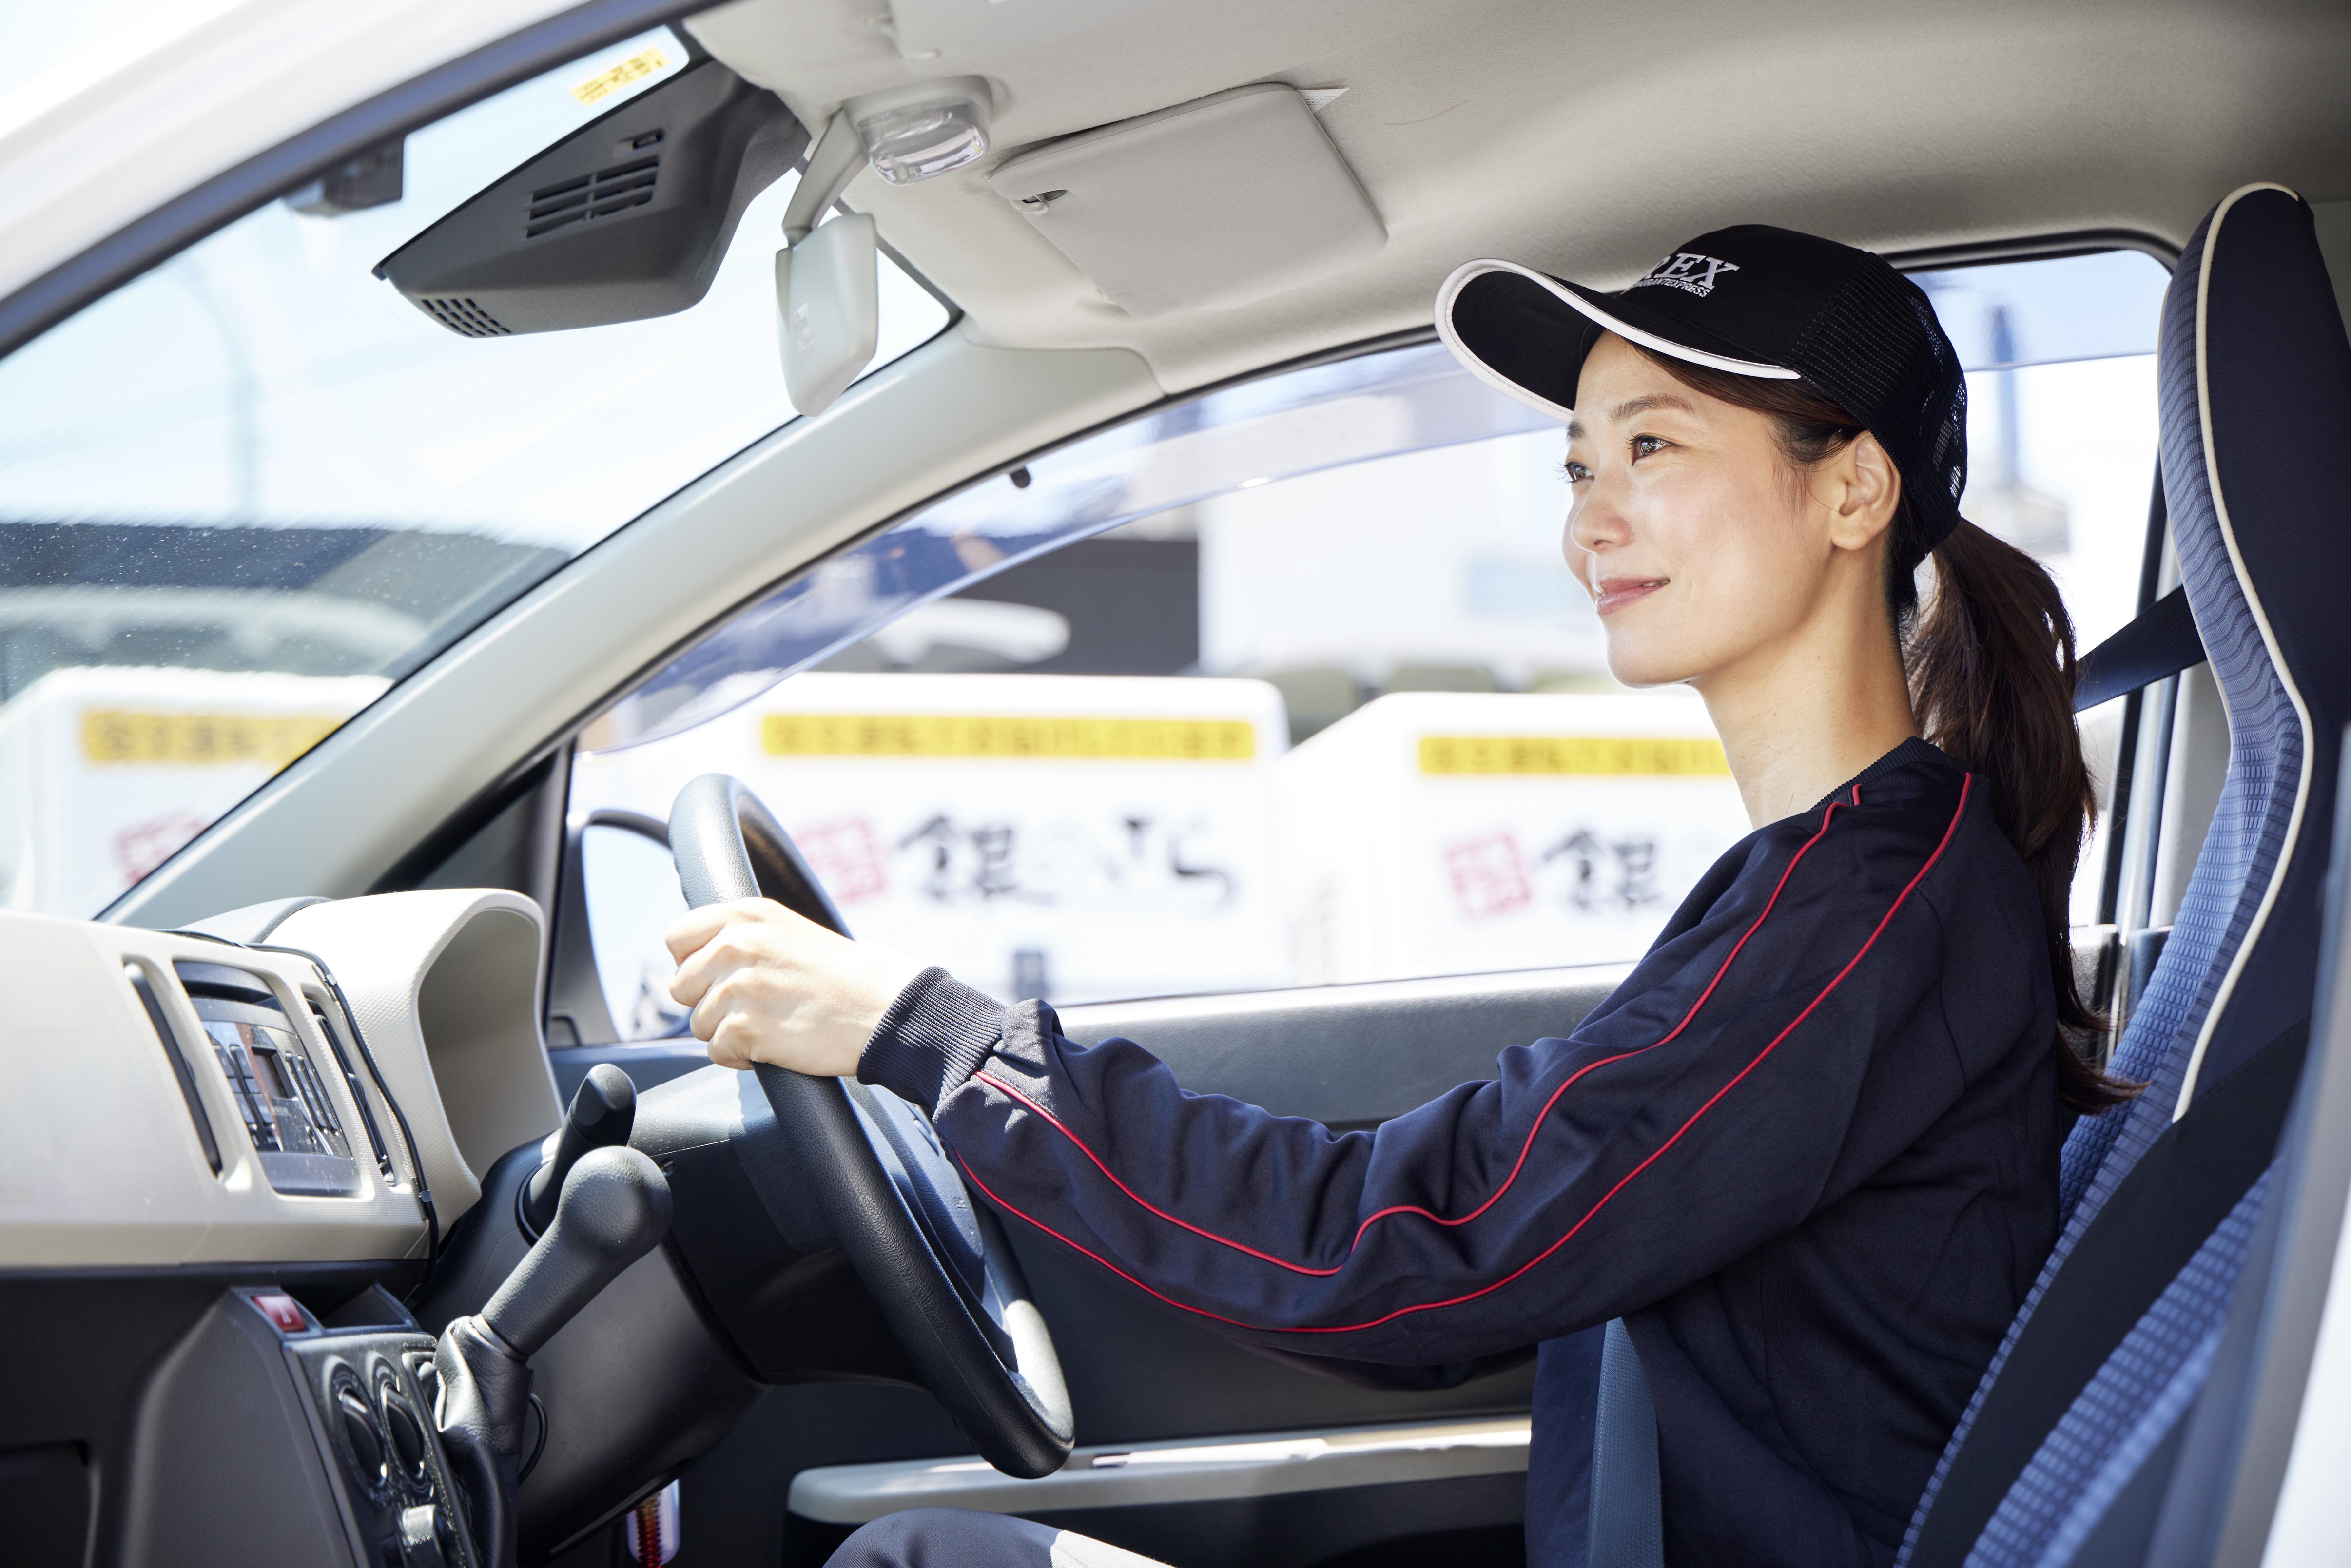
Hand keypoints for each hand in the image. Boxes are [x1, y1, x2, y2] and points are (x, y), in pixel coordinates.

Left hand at [665, 900, 927, 1075]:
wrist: (885, 1007)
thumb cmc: (842, 976)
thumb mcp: (787, 930)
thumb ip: (740, 935)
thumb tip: (695, 958)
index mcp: (745, 914)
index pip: (677, 938)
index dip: (694, 965)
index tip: (720, 977)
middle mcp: (737, 943)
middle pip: (682, 987)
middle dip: (712, 1002)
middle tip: (757, 1005)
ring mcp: (740, 985)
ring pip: (699, 1024)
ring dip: (730, 1032)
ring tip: (773, 1023)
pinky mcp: (747, 1027)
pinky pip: (717, 1052)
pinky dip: (742, 1057)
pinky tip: (775, 1044)